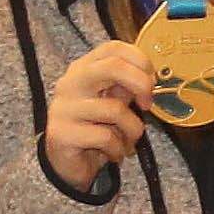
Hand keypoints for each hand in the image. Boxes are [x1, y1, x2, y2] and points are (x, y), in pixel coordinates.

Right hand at [43, 39, 153, 185]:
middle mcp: (71, 83)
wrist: (66, 165)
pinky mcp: (62, 133)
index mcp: (83, 69)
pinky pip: (105, 137)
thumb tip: (148, 79)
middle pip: (113, 66)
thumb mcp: (112, 103)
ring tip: (127, 142)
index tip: (151, 83)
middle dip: (141, 84)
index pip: (114, 49)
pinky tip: (113, 154)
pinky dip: (118, 149)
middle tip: (146, 105)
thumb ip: (125, 88)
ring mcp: (64, 108)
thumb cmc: (94, 130)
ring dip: (132, 130)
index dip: (140, 61)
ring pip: (115, 110)